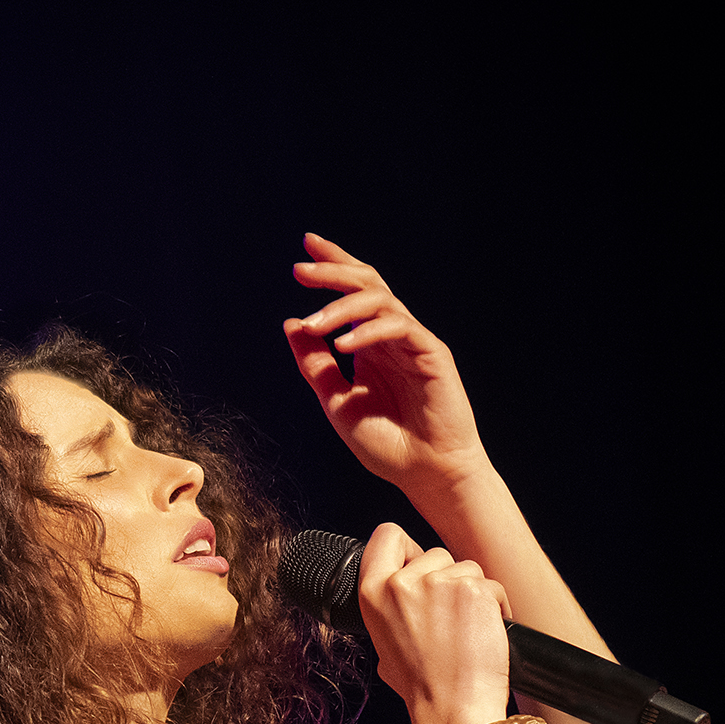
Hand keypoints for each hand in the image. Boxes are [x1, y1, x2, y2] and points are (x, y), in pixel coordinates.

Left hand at [283, 234, 489, 501]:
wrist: (425, 474)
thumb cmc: (387, 444)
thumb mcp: (337, 402)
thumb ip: (315, 366)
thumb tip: (291, 325)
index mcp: (370, 344)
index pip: (353, 293)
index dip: (332, 266)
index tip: (305, 249)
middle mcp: (392, 337)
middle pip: (367, 284)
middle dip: (333, 271)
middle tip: (301, 269)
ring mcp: (414, 342)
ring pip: (380, 302)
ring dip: (341, 308)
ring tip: (313, 323)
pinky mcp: (432, 355)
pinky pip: (400, 328)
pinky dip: (369, 333)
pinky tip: (343, 345)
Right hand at [358, 523, 510, 723]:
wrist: (452, 709)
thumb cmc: (421, 685)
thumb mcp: (382, 645)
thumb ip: (388, 610)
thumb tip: (401, 594)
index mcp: (372, 594)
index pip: (387, 536)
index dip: (406, 547)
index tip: (417, 562)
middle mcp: (402, 583)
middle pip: (434, 553)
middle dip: (446, 578)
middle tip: (447, 616)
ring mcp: (439, 583)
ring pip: (466, 568)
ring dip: (472, 593)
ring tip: (466, 629)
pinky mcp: (474, 590)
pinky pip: (492, 584)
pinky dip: (495, 605)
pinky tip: (486, 631)